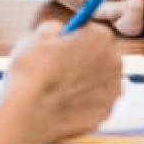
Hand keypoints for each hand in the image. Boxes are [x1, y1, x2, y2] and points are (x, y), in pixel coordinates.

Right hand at [2, 21, 122, 143]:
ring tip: (60, 89)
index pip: (93, 30)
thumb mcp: (35, 37)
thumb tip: (57, 29)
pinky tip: (65, 106)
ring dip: (86, 82)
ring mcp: (112, 90)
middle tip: (61, 68)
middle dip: (85, 59)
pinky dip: (84, 104)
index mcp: (100, 37)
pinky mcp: (105, 113)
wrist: (29, 115)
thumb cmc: (31, 72)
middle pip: (101, 55)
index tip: (64, 45)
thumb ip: (52, 28)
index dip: (76, 37)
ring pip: (100, 80)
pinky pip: (96, 104)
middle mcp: (114, 61)